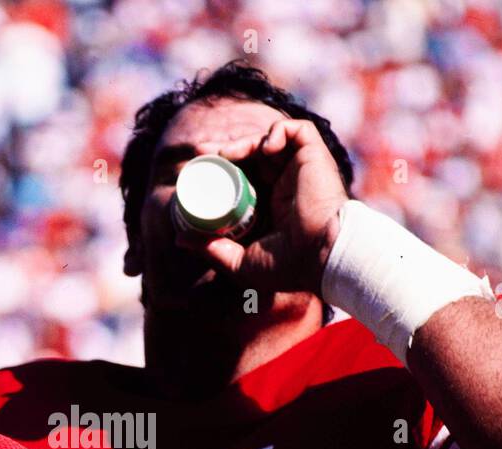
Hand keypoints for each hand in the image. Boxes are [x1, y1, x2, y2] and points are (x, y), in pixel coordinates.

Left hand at [177, 119, 347, 296]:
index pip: (244, 178)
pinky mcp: (315, 156)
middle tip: (202, 153)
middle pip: (252, 156)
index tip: (198, 169)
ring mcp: (300, 168)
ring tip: (227, 154)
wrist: (322, 255)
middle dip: (225, 150)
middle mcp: (286, 183)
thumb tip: (179, 239)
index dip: (222, 170)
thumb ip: (212, 250)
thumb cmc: (288, 266)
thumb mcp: (241, 263)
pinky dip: (279, 132)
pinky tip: (265, 148)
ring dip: (246, 142)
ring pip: (269, 141)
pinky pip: (297, 130)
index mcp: (273, 204)